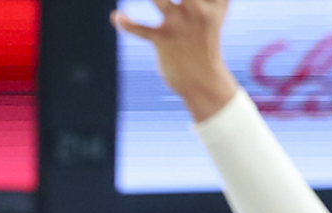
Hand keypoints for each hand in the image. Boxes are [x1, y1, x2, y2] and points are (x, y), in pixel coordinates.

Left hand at [113, 0, 239, 121]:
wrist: (204, 85)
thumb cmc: (206, 45)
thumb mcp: (215, 13)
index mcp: (214, 3)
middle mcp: (198, 10)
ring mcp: (180, 26)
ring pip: (161, 0)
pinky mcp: (164, 40)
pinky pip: (142, 31)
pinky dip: (128, 25)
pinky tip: (116, 17)